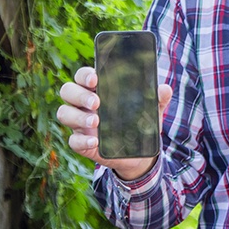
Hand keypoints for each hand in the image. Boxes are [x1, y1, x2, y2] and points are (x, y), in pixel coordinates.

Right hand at [57, 66, 173, 180]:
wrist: (138, 153)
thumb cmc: (138, 121)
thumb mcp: (151, 109)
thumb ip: (157, 98)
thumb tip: (165, 88)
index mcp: (97, 88)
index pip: (83, 75)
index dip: (85, 74)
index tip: (96, 78)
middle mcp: (83, 103)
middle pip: (68, 91)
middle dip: (79, 94)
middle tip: (97, 102)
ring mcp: (80, 123)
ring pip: (64, 113)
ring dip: (77, 116)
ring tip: (96, 121)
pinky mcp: (82, 143)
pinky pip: (73, 141)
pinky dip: (82, 140)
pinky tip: (95, 141)